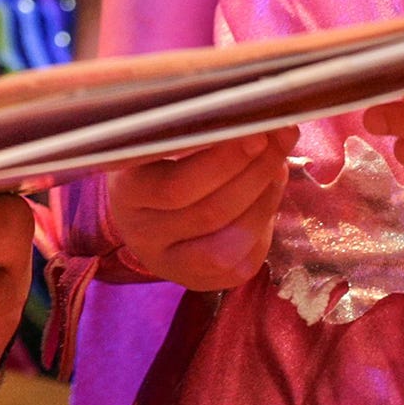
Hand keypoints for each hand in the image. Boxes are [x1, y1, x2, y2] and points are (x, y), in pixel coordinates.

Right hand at [105, 128, 296, 291]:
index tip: (255, 131)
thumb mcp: (159, 139)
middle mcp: (140, 232)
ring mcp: (169, 261)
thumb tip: (270, 123)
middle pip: (208, 211)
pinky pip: (241, 261)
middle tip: (278, 141)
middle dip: (253, 174)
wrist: (139, 211)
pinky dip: (263, 224)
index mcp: (125, 192)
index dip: (221, 162)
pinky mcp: (198, 281)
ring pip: (228, 240)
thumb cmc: (154, 160)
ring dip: (264, 198)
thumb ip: (202, 130)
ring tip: (277, 164)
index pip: (174, 185)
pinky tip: (268, 194)